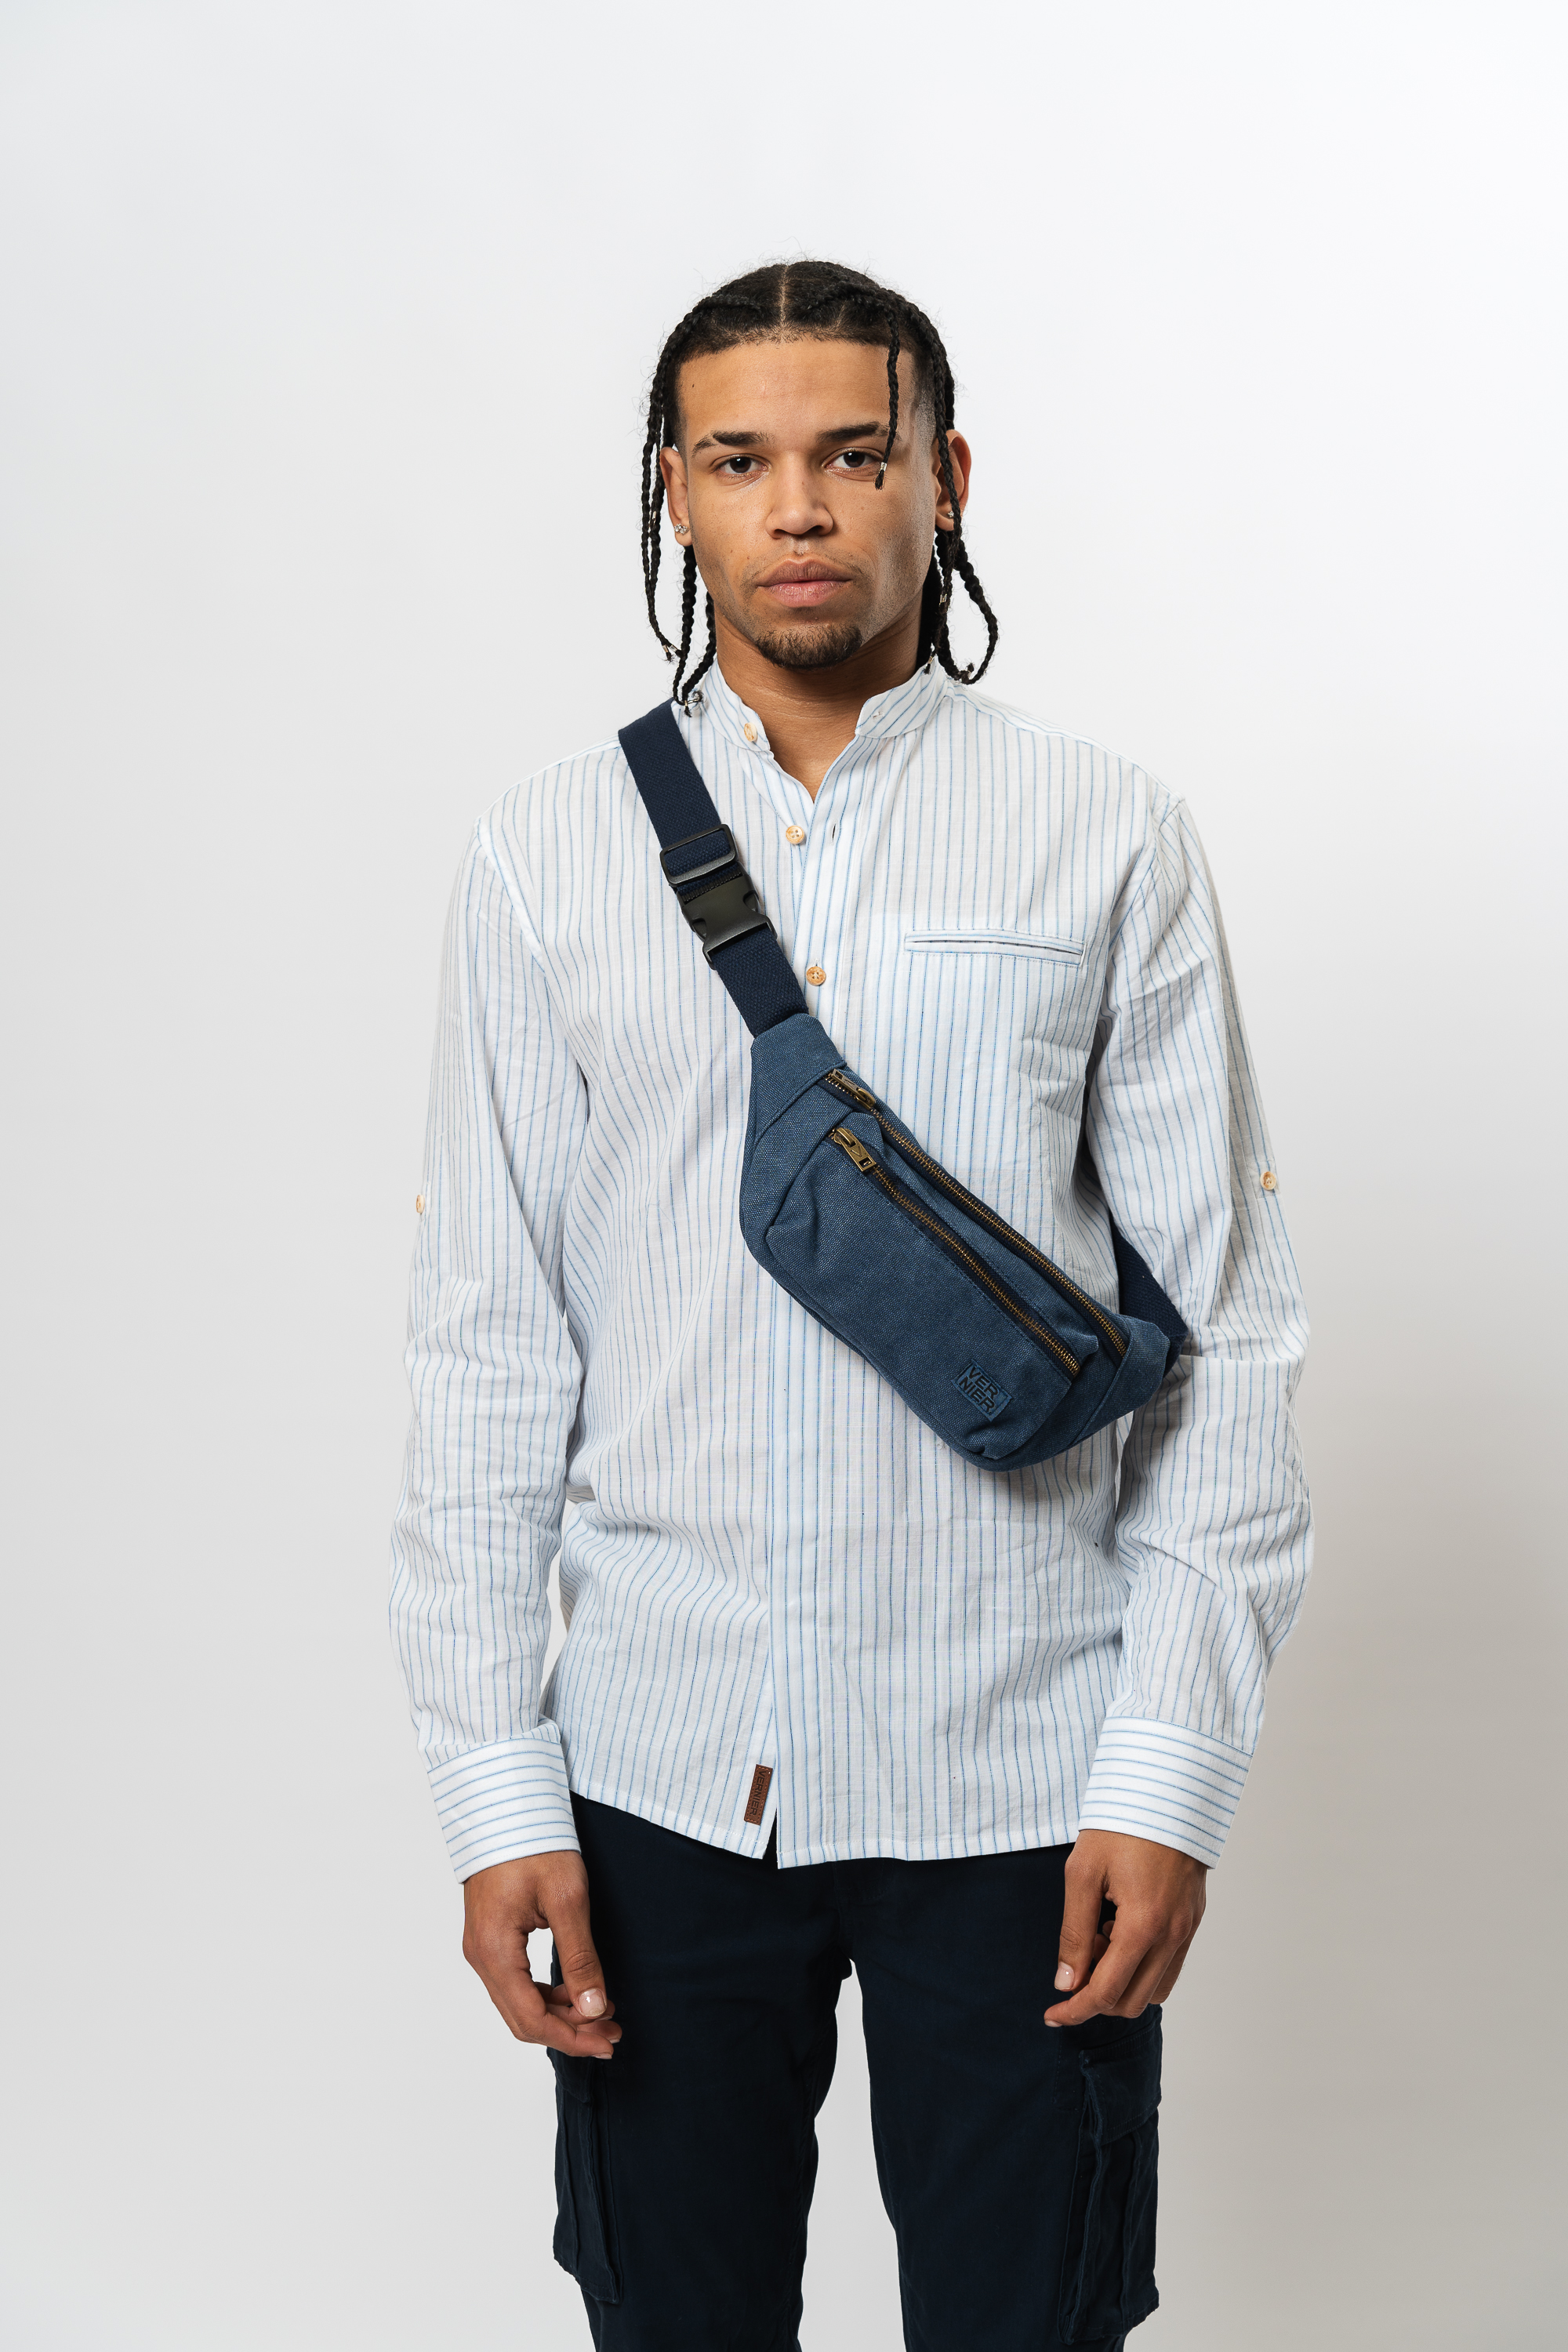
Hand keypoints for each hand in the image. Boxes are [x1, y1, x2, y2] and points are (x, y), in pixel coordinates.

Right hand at [461, 1851, 621, 2057]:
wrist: (506, 1805)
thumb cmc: (535, 1843)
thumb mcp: (567, 1899)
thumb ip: (580, 1958)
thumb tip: (594, 2009)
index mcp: (495, 1951)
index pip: (531, 2019)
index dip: (571, 2038)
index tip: (608, 2041)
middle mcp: (481, 1956)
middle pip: (523, 2018)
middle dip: (569, 2031)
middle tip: (613, 2032)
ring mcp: (483, 1947)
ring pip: (520, 2002)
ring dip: (561, 2013)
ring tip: (603, 2013)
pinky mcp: (491, 1937)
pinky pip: (516, 1981)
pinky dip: (547, 1993)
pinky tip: (577, 1990)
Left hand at [1045, 1829, 1206, 2026]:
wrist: (1166, 1789)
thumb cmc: (1121, 1825)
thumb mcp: (1082, 1872)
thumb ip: (1073, 1932)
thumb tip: (1066, 1982)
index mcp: (1143, 1927)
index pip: (1106, 1992)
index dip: (1075, 2010)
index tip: (1052, 2014)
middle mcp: (1172, 1936)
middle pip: (1131, 2001)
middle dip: (1097, 1993)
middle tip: (1077, 1953)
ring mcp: (1187, 1929)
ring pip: (1155, 1989)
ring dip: (1123, 1980)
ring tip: (1100, 1937)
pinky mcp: (1193, 1919)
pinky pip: (1170, 1965)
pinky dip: (1143, 1964)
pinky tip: (1122, 1929)